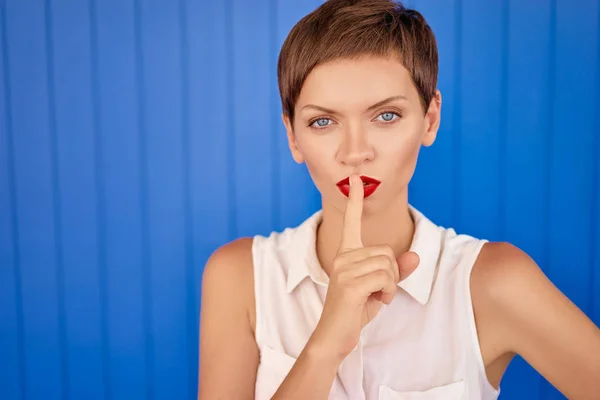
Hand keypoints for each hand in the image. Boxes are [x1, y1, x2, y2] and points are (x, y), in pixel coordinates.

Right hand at [310, 175, 419, 360]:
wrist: (334, 335)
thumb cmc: (355, 310)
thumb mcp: (379, 288)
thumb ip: (396, 271)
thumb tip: (415, 257)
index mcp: (346, 254)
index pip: (350, 222)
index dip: (355, 200)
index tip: (356, 179)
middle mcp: (342, 257)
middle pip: (387, 251)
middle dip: (392, 273)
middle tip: (379, 291)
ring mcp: (344, 269)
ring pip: (388, 264)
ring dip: (391, 284)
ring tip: (376, 296)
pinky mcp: (350, 283)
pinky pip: (385, 278)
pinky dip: (388, 292)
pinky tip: (376, 301)